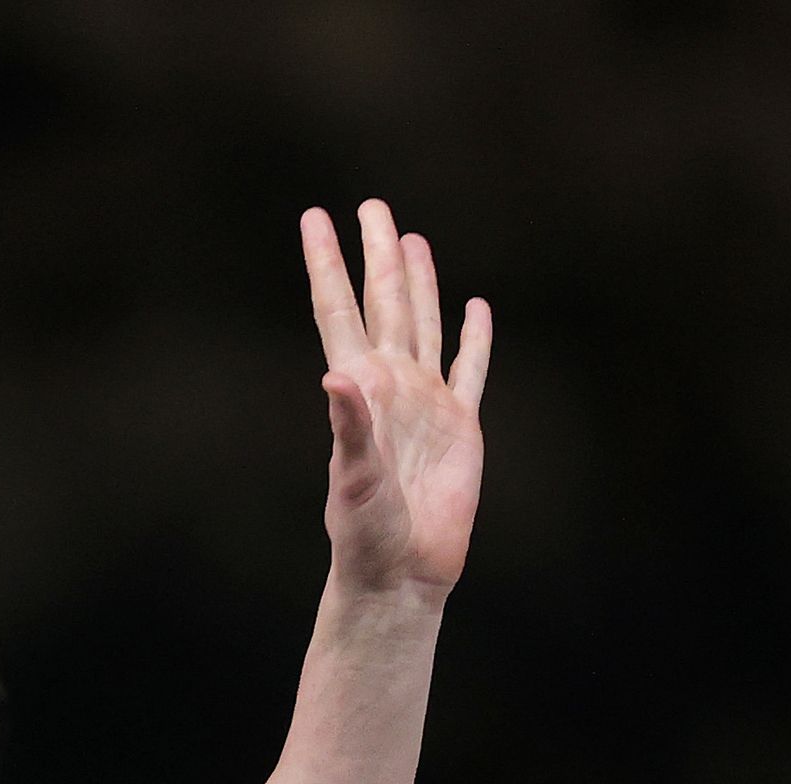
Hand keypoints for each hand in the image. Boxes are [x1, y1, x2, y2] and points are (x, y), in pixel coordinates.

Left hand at [300, 202, 488, 598]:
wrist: (403, 571)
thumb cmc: (367, 532)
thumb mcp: (353, 478)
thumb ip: (347, 427)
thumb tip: (336, 376)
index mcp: (360, 388)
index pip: (339, 310)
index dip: (327, 263)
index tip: (314, 218)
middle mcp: (392, 384)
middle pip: (385, 302)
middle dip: (377, 253)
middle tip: (371, 205)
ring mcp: (427, 402)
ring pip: (424, 323)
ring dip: (419, 281)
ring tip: (412, 239)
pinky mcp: (462, 425)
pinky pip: (471, 369)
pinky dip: (475, 338)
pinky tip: (476, 306)